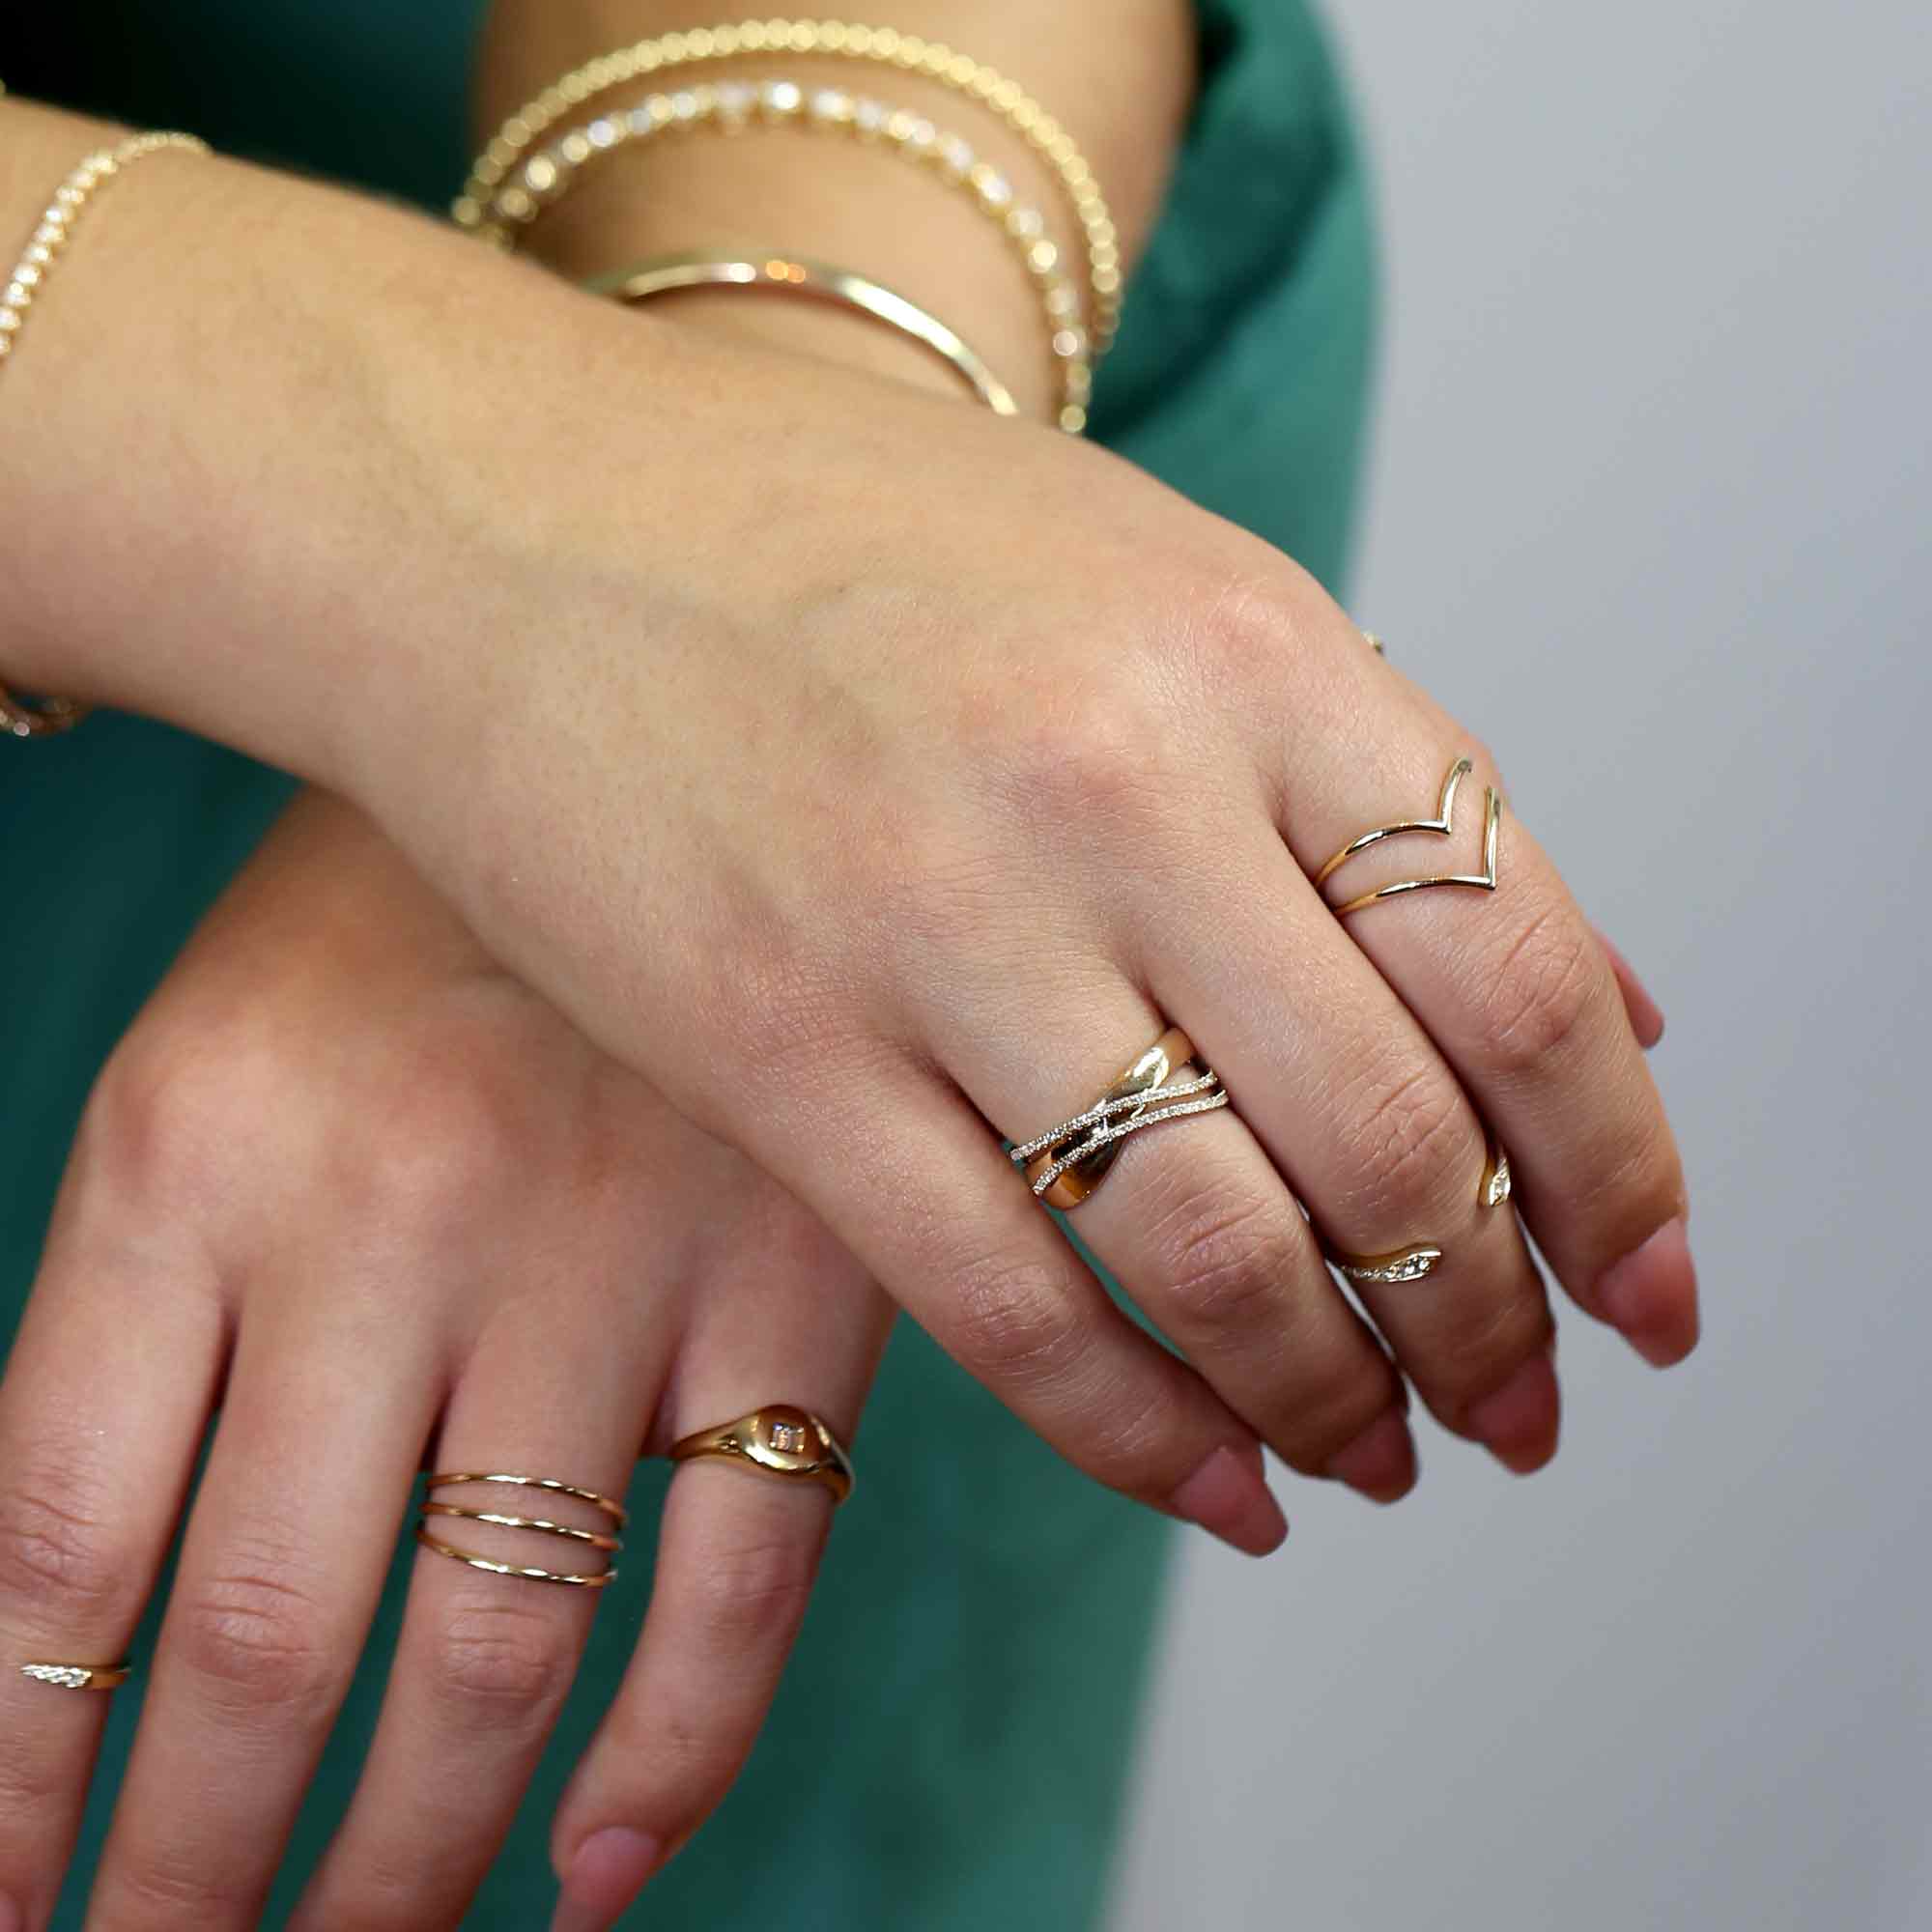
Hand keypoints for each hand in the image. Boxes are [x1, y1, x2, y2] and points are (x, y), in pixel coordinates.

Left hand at [0, 791, 892, 1931]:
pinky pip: (736, 1581)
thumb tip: (73, 1638)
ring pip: (493, 1648)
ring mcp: (614, 1260)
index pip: (57, 1554)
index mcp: (197, 1154)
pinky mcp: (796, 1281)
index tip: (8, 1909)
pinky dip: (671, 1758)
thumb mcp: (211, 1070)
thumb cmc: (403, 928)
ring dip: (406, 1859)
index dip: (8, 1783)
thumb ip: (146, 1330)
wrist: (648, 733)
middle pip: (261, 1642)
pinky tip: (594, 1863)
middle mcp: (397, 1221)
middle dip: (190, 1872)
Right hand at [337, 312, 1696, 1548]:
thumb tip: (1628, 1018)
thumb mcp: (1167, 588)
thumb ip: (1388, 788)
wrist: (523, 507)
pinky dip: (1141, 1434)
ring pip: (1216, 1249)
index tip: (1647, 1291)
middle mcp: (1111, 780)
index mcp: (1244, 647)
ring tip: (1381, 1456)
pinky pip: (1005, 1305)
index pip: (1521, 962)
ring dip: (1335, 1394)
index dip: (1619, 1165)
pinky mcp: (770, 1046)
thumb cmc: (855, 543)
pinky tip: (1215, 1485)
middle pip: (1393, 1134)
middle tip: (1521, 1405)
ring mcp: (930, 918)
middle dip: (1493, 1317)